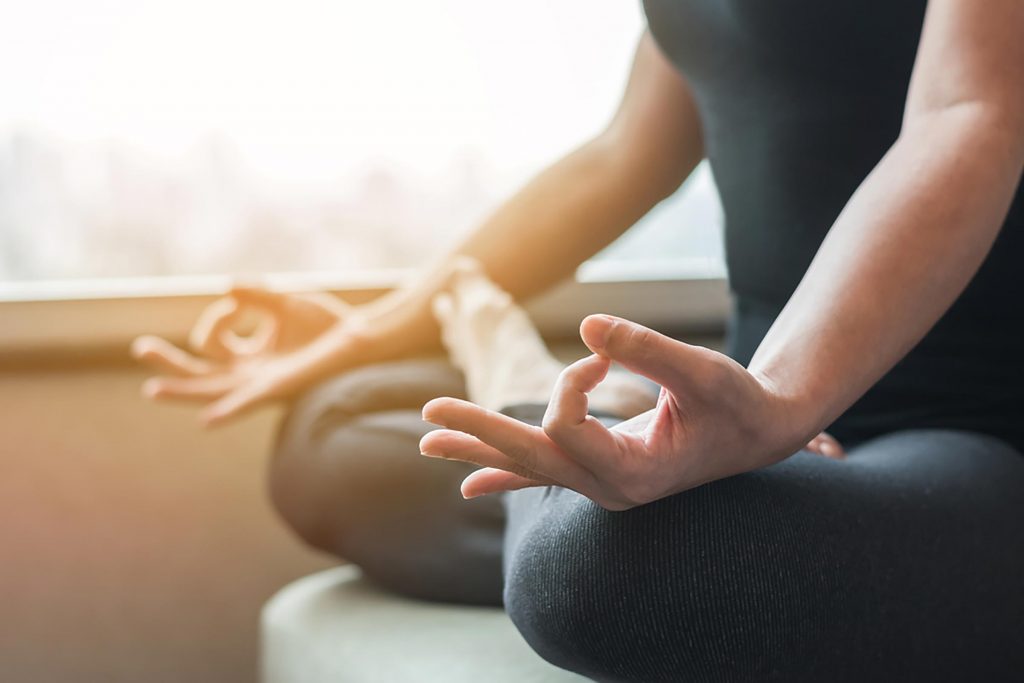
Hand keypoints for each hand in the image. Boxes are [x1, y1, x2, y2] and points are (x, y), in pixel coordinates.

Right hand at [132, 286, 366, 425]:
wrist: (360, 338)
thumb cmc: (326, 324)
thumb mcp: (285, 303)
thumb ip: (256, 296)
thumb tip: (227, 286)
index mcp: (250, 355)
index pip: (211, 340)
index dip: (217, 316)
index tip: (239, 301)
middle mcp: (250, 374)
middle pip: (199, 373)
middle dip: (169, 363)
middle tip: (141, 348)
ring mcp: (261, 384)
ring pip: (212, 391)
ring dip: (183, 390)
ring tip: (153, 388)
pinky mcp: (278, 390)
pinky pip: (247, 403)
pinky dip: (227, 411)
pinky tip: (207, 420)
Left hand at [420, 314, 818, 509]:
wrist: (758, 434)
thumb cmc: (737, 403)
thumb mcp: (703, 372)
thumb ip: (648, 348)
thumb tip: (588, 325)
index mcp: (634, 473)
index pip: (566, 428)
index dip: (571, 382)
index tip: (601, 355)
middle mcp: (609, 489)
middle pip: (529, 456)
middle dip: (478, 432)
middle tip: (428, 417)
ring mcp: (600, 485)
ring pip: (528, 466)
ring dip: (478, 448)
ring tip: (429, 440)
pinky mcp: (599, 472)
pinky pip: (544, 475)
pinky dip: (504, 473)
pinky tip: (470, 482)